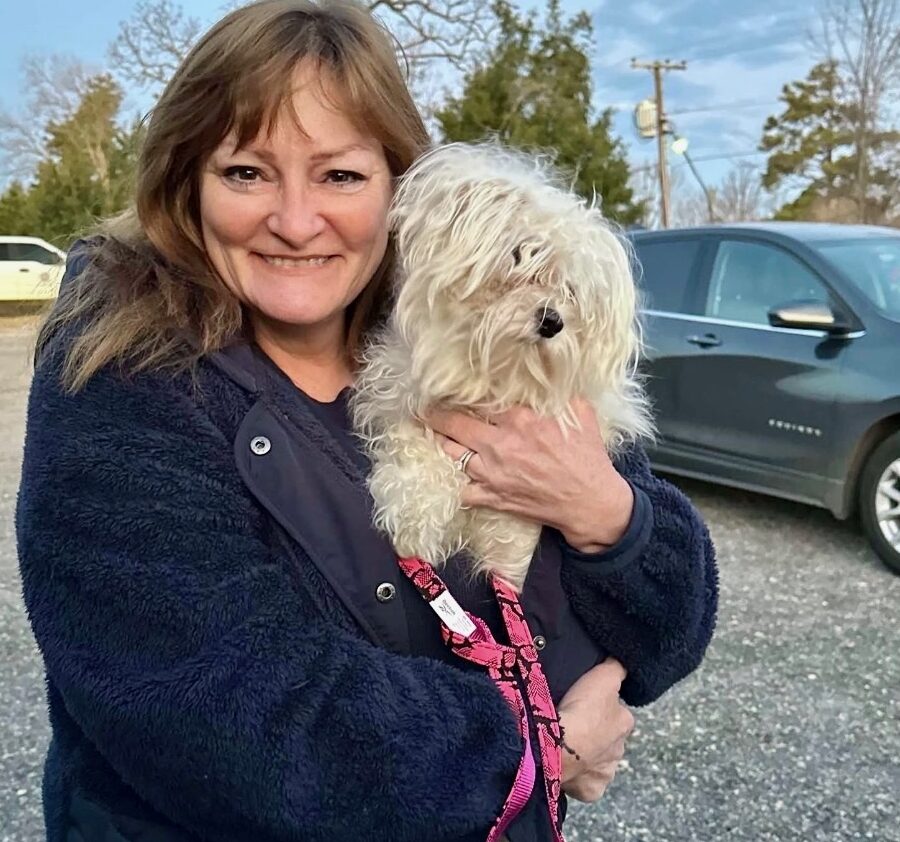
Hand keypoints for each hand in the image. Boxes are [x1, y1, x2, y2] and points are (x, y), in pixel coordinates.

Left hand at [425, 400, 633, 550]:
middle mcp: (500, 445)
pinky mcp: (493, 497)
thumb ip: (559, 392)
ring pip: (452, 455)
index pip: (478, 401)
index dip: (461, 395)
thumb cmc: (587, 457)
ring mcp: (493, 473)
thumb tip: (548, 374)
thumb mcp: (580, 412)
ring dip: (442, 443)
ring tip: (434, 434)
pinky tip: (451, 473)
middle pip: (455, 425)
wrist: (590, 502)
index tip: (447, 390)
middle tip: (423, 410)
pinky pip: (462, 489)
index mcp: (520, 420)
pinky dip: (455, 481)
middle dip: (435, 416)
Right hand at [556, 658, 633, 802]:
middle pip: (607, 738)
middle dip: (594, 733)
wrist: (559, 744)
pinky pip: (586, 783)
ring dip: (586, 755)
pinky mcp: (591, 791)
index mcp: (626, 723)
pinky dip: (578, 777)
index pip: (617, 712)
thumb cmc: (582, 709)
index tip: (584, 704)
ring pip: (597, 761)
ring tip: (565, 744)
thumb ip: (617, 667)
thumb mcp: (603, 675)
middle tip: (573, 724)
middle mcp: (620, 750)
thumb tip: (623, 662)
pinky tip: (566, 765)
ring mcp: (605, 773)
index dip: (601, 707)